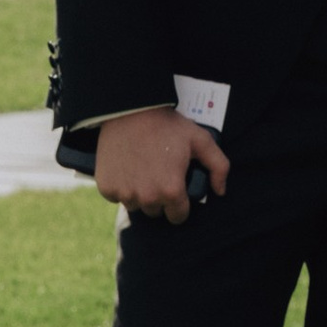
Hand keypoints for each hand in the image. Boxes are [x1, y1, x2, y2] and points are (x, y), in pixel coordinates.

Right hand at [93, 108, 228, 224]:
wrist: (130, 110)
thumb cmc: (167, 125)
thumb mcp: (200, 140)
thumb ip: (218, 166)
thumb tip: (220, 191)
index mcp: (171, 191)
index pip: (178, 216)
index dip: (180, 204)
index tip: (176, 189)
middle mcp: (147, 198)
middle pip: (156, 212)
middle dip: (159, 198)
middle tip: (159, 174)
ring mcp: (124, 194)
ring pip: (135, 205)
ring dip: (139, 193)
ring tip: (142, 169)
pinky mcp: (106, 187)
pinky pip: (116, 196)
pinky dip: (120, 186)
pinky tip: (126, 168)